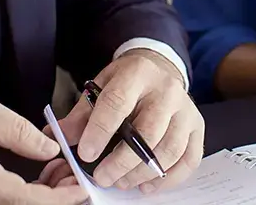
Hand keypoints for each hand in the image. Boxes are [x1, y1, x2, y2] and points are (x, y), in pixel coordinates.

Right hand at [0, 91, 85, 204]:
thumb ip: (16, 130)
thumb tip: (48, 150)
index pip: (25, 200)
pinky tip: (38, 177)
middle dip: (56, 197)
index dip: (58, 198)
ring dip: (41, 197)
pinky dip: (24, 196)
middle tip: (75, 175)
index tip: (81, 188)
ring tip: (60, 171)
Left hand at [53, 49, 203, 194]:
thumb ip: (80, 115)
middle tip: (102, 177)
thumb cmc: (126, 83)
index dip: (101, 130)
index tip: (85, 153)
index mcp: (137, 73)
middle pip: (149, 131)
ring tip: (121, 182)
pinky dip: (169, 178)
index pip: (119, 102)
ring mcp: (186, 109)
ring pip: (170, 148)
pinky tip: (146, 185)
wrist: (158, 70)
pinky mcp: (197, 126)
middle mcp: (167, 89)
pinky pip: (189, 158)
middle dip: (123, 160)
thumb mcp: (100, 88)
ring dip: (143, 173)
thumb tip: (58, 139)